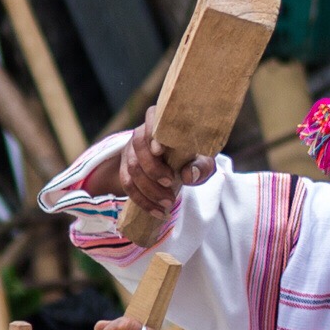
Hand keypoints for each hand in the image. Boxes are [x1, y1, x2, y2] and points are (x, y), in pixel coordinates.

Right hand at [108, 124, 213, 245]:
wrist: (180, 168)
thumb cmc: (193, 158)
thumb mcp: (203, 160)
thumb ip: (201, 166)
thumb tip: (188, 175)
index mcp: (162, 122)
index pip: (152, 118)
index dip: (153, 133)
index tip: (160, 150)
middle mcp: (142, 133)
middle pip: (139, 148)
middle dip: (153, 169)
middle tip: (170, 184)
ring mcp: (131, 151)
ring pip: (132, 169)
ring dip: (149, 189)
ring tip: (168, 203)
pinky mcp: (126, 169)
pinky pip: (127, 185)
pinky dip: (142, 200)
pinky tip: (157, 212)